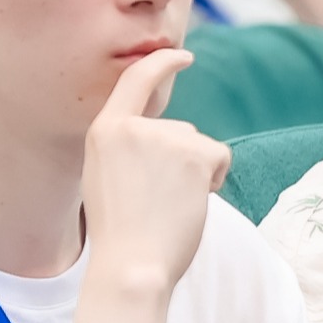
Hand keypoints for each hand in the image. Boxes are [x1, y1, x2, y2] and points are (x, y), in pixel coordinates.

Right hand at [82, 49, 230, 292]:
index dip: (161, 64)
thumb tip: (176, 137)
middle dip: (181, 162)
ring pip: (199, 146)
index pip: (135, 80)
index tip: (182, 56)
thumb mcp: (107, 177)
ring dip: (196, 173)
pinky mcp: (194, 152)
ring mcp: (164, 137)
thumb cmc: (122, 235)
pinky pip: (219, 155)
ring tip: (169, 206)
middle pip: (179, 130)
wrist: (131, 266)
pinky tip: (192, 201)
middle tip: (157, 202)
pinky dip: (214, 178)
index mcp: (104, 131)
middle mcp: (133, 127)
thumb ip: (130, 147)